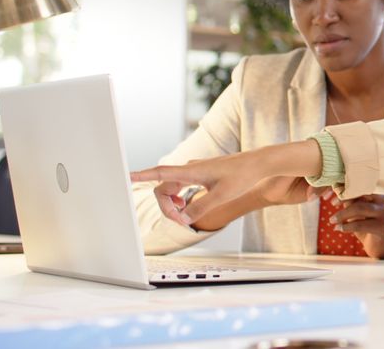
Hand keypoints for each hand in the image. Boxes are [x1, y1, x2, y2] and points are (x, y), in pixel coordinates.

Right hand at [130, 141, 320, 225]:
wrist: (259, 163)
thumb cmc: (242, 175)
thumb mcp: (221, 196)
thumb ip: (200, 208)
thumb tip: (183, 219)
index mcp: (191, 171)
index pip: (160, 173)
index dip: (141, 176)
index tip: (125, 175)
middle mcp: (189, 169)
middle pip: (163, 189)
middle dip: (167, 207)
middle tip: (182, 221)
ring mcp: (194, 171)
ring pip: (171, 190)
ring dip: (173, 205)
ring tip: (185, 216)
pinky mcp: (200, 175)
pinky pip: (181, 188)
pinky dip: (181, 200)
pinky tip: (189, 208)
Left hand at [328, 194, 383, 258]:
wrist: (382, 246)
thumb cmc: (368, 228)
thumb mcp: (358, 212)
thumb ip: (351, 202)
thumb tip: (335, 191)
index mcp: (379, 194)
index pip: (361, 186)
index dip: (345, 189)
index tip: (331, 194)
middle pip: (359, 195)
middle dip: (342, 199)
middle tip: (332, 204)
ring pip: (358, 208)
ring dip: (342, 214)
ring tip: (332, 220)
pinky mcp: (382, 227)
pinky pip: (359, 224)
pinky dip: (346, 226)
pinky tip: (338, 228)